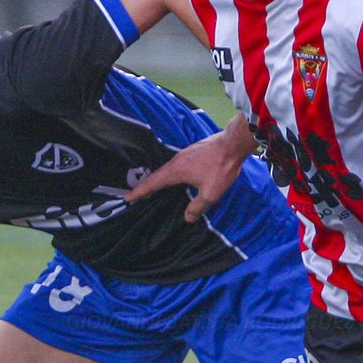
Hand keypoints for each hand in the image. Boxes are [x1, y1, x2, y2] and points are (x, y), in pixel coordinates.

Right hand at [124, 114, 255, 223]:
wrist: (233, 144)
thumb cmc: (221, 168)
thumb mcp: (210, 193)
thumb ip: (197, 207)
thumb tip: (187, 218)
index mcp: (176, 171)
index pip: (153, 183)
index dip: (140, 192)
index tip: (128, 198)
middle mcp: (176, 161)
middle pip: (157, 175)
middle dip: (146, 186)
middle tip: (138, 196)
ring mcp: (184, 154)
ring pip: (167, 169)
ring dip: (159, 179)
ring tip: (154, 189)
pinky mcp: (193, 152)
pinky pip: (176, 165)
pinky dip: (170, 174)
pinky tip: (176, 178)